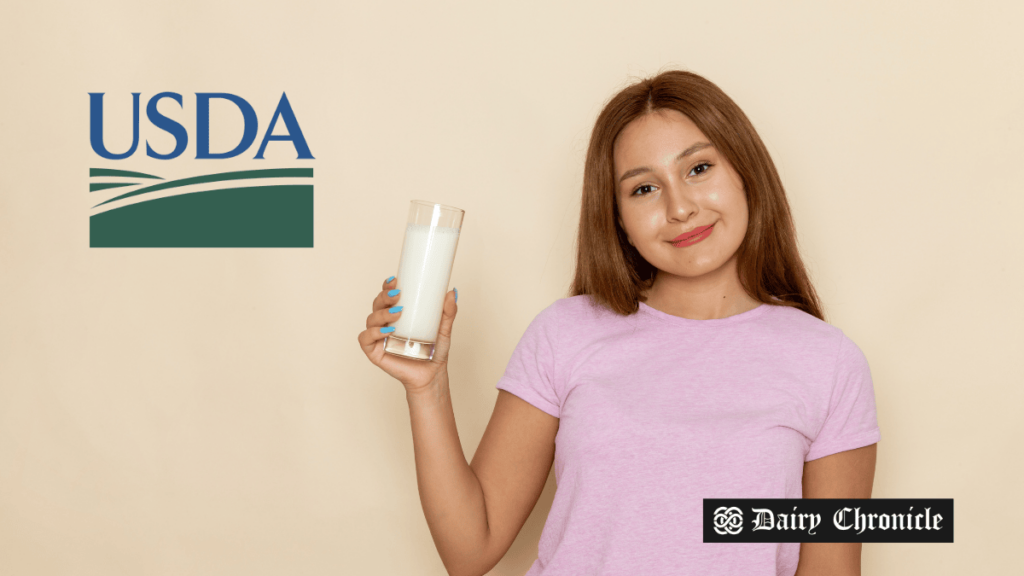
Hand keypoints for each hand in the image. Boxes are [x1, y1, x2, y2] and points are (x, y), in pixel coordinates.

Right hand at [357, 276, 458, 394]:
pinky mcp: (374, 352)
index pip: (387, 296)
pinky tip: (387, 331)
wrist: (431, 375)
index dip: (386, 286)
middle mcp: (385, 324)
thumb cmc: (434, 351)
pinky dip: (373, 333)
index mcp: (397, 315)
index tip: (395, 280)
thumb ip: (448, 312)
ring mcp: (378, 337)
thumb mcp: (443, 329)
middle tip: (398, 295)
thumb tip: (452, 292)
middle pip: (377, 304)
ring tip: (398, 313)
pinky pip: (366, 338)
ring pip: (371, 319)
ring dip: (382, 313)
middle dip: (384, 296)